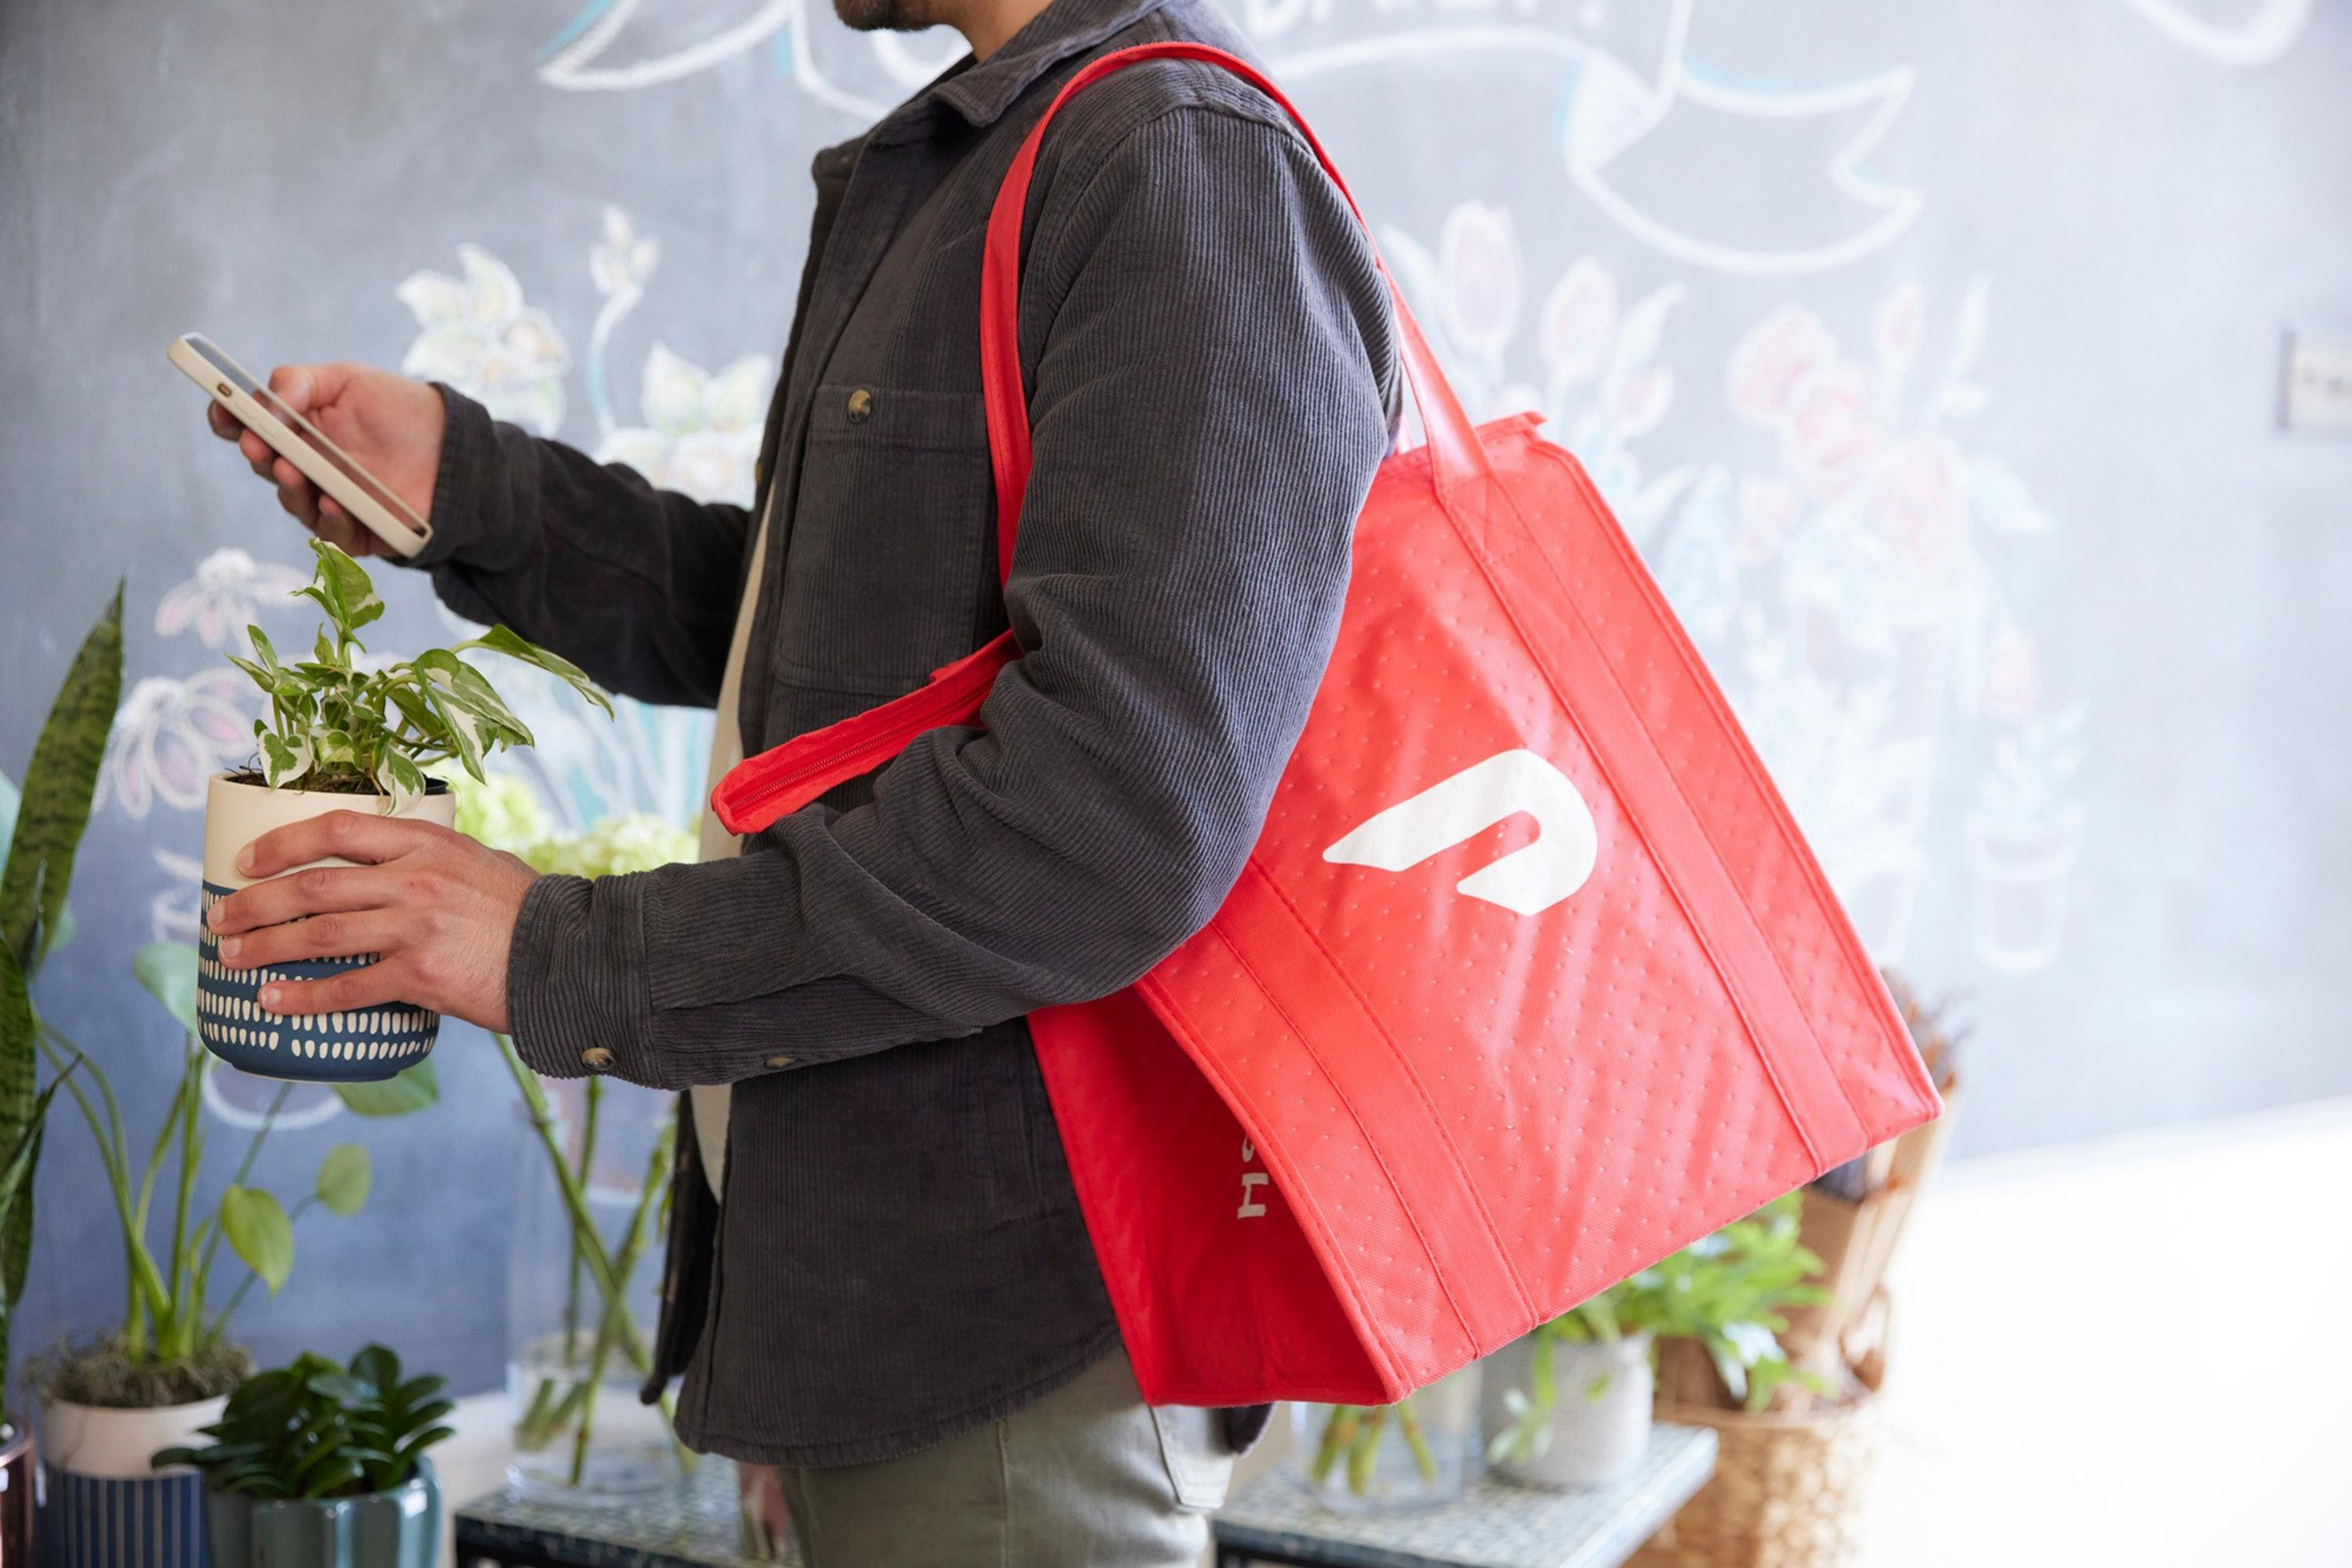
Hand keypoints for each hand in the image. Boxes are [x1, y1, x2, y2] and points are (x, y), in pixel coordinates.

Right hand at [207, 363, 444, 556]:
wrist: (452, 448)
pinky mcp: (353, 530)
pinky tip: (334, 501)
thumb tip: (263, 401)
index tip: (223, 412)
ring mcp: (325, 498)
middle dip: (258, 453)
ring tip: (293, 469)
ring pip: (292, 500)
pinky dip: (329, 518)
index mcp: (295, 427)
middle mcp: (304, 464)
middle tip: (258, 444)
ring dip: (287, 487)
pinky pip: (331, 532)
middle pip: (264, 464)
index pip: (246, 425)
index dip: (228, 419)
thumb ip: (300, 382)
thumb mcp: (348, 380)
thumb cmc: (398, 410)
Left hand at [207, 810, 536, 1033]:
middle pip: (312, 885)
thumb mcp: (478, 863)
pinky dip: (302, 996)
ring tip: (233, 959)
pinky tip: (272, 1002)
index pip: (337, 829)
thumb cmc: (526, 911)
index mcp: (427, 843)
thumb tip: (383, 869)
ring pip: (318, 934)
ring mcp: (416, 926)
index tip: (245, 860)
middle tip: (222, 919)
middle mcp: (415, 879)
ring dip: (265, 947)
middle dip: (255, 903)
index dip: (281, 842)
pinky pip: (347, 987)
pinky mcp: (422, 974)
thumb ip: (430, 862)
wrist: (569, 956)